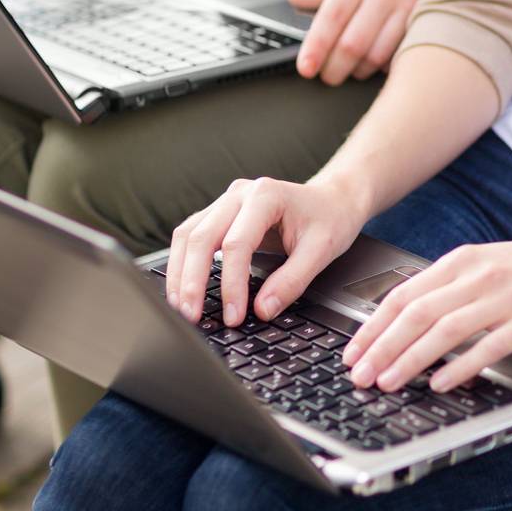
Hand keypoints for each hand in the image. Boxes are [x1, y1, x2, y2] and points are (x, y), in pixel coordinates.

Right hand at [167, 173, 367, 329]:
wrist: (332, 199)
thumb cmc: (329, 218)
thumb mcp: (322, 250)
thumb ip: (292, 281)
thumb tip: (263, 310)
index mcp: (266, 195)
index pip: (237, 244)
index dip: (231, 283)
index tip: (233, 316)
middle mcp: (240, 194)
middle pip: (201, 237)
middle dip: (192, 281)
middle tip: (191, 317)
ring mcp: (226, 202)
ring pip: (188, 235)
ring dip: (179, 273)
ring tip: (180, 308)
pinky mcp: (219, 214)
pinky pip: (191, 236)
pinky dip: (182, 263)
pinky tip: (182, 289)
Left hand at [286, 0, 434, 84]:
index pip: (331, 17)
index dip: (316, 47)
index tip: (306, 68)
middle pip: (352, 44)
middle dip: (334, 69)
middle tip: (327, 75)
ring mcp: (407, 7)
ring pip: (376, 55)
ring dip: (358, 71)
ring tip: (352, 68)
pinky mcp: (425, 22)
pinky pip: (399, 56)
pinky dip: (384, 67)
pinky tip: (378, 62)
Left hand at [338, 211, 511, 394]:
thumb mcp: (489, 267)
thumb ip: (452, 289)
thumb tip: (408, 319)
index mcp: (464, 261)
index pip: (404, 294)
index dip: (372, 326)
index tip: (350, 352)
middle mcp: (478, 276)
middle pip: (415, 312)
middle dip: (380, 347)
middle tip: (356, 375)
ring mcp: (503, 298)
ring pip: (443, 329)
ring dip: (408, 359)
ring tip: (386, 383)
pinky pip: (487, 345)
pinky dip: (459, 365)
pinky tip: (440, 383)